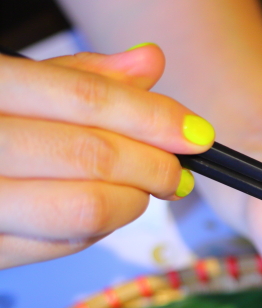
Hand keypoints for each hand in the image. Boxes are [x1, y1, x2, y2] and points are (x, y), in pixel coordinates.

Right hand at [0, 46, 213, 268]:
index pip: (84, 98)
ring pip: (84, 210)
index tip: (197, 134)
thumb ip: (79, 77)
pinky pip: (63, 245)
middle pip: (91, 156)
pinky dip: (100, 229)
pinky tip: (105, 209)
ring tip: (141, 190)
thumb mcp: (12, 85)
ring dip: (132, 202)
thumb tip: (150, 62)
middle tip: (176, 170)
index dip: (153, 117)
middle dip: (153, 165)